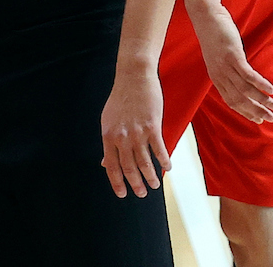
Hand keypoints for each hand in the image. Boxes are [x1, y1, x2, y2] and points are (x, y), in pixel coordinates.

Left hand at [100, 69, 170, 198]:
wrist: (133, 78)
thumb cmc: (121, 99)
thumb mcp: (108, 121)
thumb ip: (109, 143)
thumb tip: (104, 163)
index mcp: (108, 135)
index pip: (111, 165)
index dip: (116, 182)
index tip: (122, 194)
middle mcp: (121, 137)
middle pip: (128, 167)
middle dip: (135, 184)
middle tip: (141, 194)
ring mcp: (137, 133)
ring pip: (145, 163)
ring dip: (151, 177)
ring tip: (155, 185)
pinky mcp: (153, 127)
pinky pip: (159, 150)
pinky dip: (164, 162)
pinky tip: (167, 169)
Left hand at [190, 6, 272, 122]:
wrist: (206, 18)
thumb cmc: (215, 38)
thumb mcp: (219, 59)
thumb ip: (229, 72)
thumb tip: (243, 82)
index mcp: (216, 78)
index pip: (231, 101)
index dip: (246, 112)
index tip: (259, 119)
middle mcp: (219, 75)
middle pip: (239, 100)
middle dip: (256, 111)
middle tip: (271, 118)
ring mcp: (225, 65)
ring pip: (244, 90)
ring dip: (261, 100)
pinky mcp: (232, 55)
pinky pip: (247, 74)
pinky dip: (260, 84)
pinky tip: (271, 90)